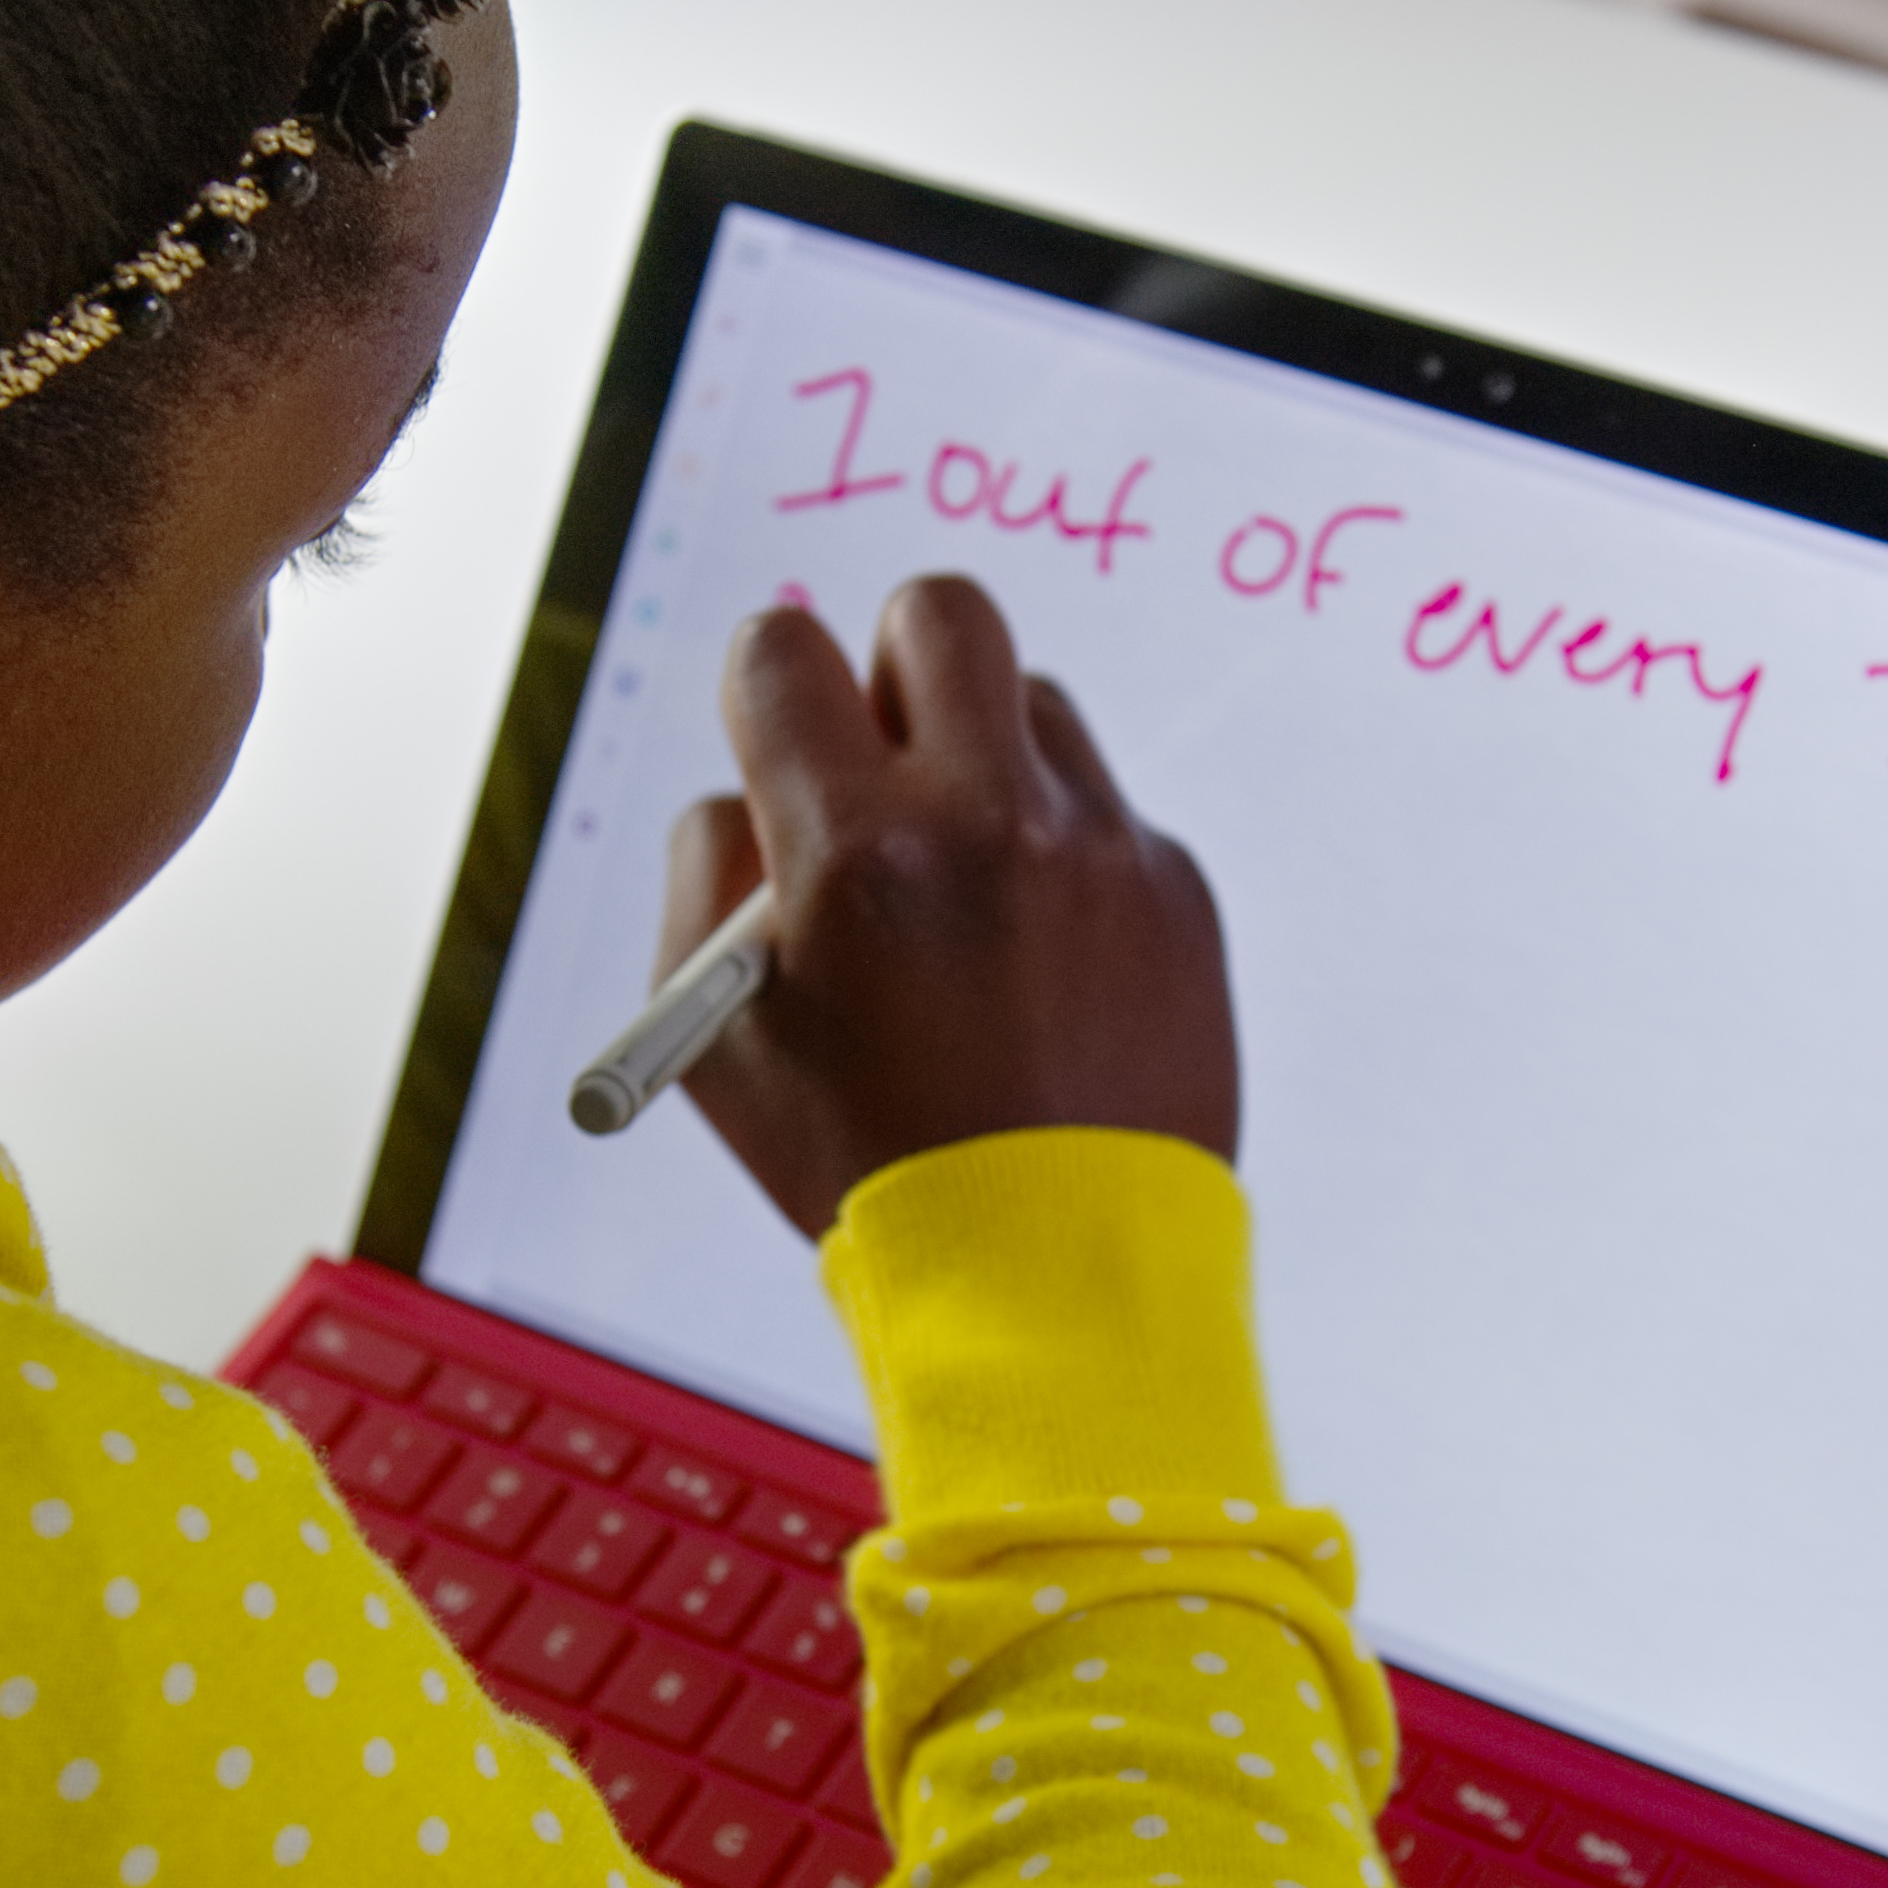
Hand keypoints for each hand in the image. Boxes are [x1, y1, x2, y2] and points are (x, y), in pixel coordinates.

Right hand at [662, 574, 1237, 1239]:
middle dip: (894, 667)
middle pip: (938, 611)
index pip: (783, 648)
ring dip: (988, 766)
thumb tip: (754, 785)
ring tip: (970, 890)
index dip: (767, 688)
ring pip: (1034, 706)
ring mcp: (1099, 849)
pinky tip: (1044, 965)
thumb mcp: (713, 1034)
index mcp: (850, 851)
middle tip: (887, 762)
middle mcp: (985, 823)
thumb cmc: (869, 1161)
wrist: (1052, 1276)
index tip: (783, 738)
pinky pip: (1105, 814)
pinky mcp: (1177, 889)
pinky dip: (1065, 863)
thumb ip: (710, 873)